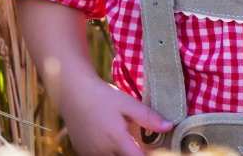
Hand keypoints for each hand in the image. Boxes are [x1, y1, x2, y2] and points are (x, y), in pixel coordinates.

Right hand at [56, 77, 172, 155]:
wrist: (73, 93)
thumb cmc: (103, 96)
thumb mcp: (128, 103)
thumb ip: (148, 117)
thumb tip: (169, 127)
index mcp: (116, 140)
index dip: (148, 155)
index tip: (154, 149)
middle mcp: (102, 151)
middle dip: (134, 154)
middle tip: (140, 144)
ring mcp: (90, 153)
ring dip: (121, 153)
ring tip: (125, 141)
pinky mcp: (82, 152)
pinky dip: (108, 153)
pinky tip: (111, 142)